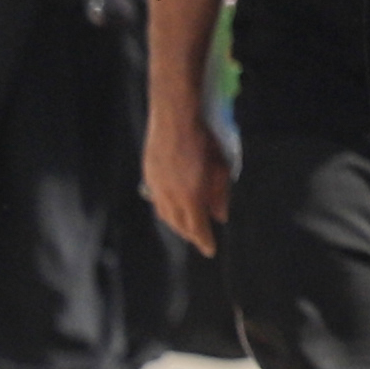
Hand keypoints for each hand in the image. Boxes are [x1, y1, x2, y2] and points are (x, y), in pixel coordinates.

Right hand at [143, 103, 232, 254]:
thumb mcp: (220, 168)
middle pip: (179, 225)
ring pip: (165, 215)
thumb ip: (220, 195)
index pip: (197, 228)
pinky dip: (166, 210)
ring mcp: (156, 187)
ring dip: (177, 224)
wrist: (174, 117)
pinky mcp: (148, 176)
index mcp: (189, 197)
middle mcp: (169, 197)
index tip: (210, 251)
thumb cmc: (203, 140)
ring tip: (187, 226)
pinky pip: (157, 201)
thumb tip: (220, 216)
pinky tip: (172, 207)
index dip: (204, 241)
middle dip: (190, 234)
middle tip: (200, 238)